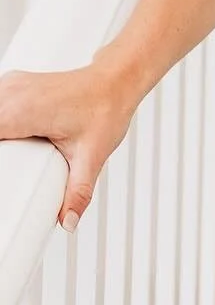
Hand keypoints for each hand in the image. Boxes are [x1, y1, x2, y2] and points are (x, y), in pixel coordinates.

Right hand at [0, 56, 140, 231]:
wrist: (114, 85)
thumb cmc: (104, 111)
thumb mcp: (92, 157)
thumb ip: (78, 192)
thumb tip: (68, 220)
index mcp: (23, 110)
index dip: (1, 159)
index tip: (7, 169)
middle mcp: (12, 92)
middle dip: (3, 150)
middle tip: (13, 166)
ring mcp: (10, 85)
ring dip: (2, 135)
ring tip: (15, 153)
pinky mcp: (13, 84)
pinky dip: (2, 120)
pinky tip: (13, 135)